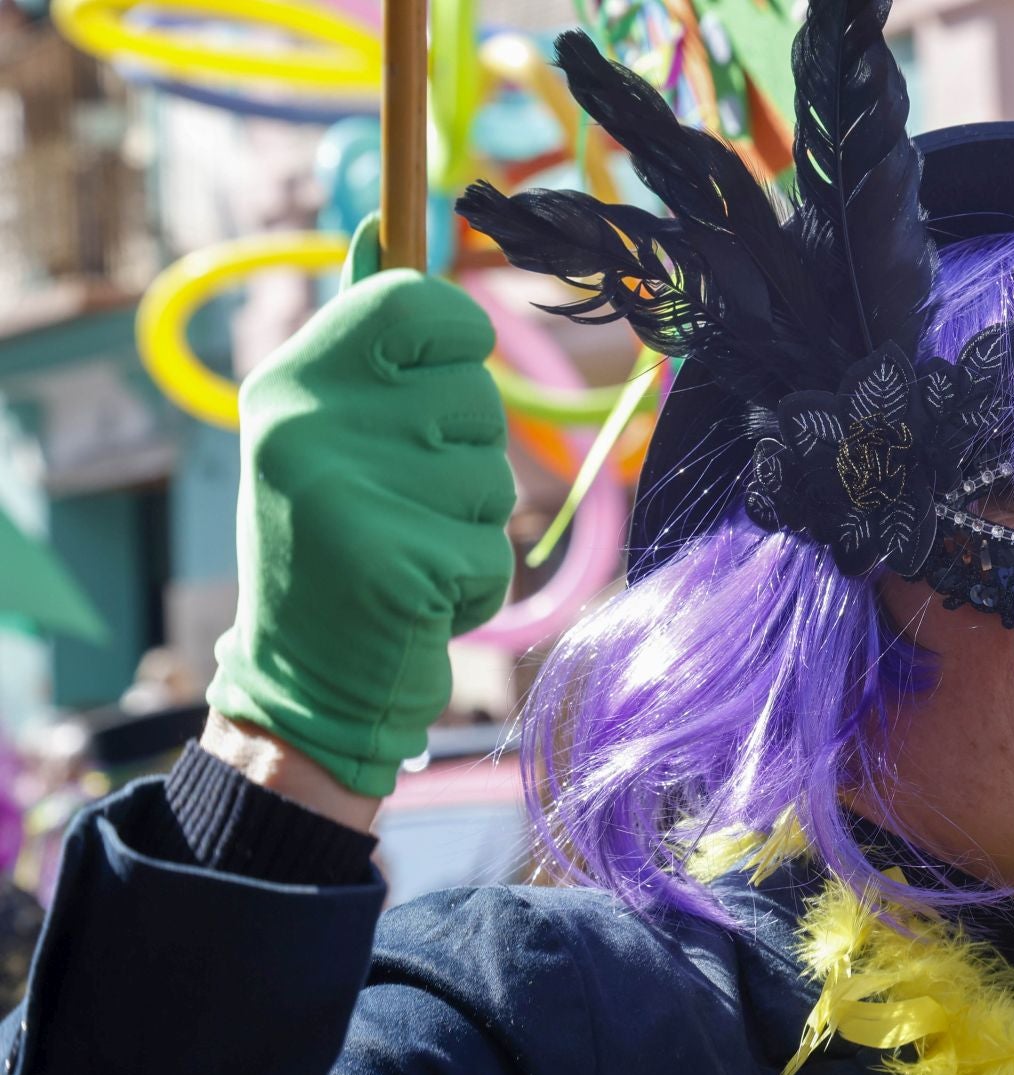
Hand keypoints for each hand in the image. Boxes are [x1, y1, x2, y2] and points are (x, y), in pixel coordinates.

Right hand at [207, 216, 514, 797]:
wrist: (303, 681)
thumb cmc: (329, 543)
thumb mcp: (324, 428)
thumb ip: (358, 333)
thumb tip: (379, 225)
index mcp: (291, 380)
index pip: (418, 299)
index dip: (459, 336)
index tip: (442, 375)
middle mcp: (308, 426)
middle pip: (476, 397)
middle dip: (465, 457)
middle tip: (400, 504)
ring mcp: (348, 497)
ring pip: (493, 477)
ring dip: (469, 525)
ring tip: (404, 552)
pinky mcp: (394, 569)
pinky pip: (492, 550)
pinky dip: (471, 585)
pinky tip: (415, 602)